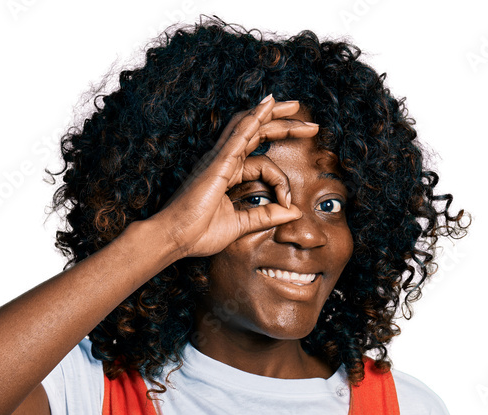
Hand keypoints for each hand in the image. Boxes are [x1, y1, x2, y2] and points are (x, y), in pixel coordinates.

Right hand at [152, 94, 319, 259]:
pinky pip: (239, 133)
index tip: (288, 204)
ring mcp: (221, 158)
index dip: (282, 182)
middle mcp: (225, 160)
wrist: (175, 238)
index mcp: (229, 174)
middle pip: (259, 133)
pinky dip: (255, 117)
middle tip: (312, 125)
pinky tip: (269, 104)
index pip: (264, 164)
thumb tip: (294, 211)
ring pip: (252, 126)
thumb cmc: (198, 233)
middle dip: (286, 125)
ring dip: (276, 114)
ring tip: (298, 107)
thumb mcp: (241, 225)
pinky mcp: (219, 162)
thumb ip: (266, 216)